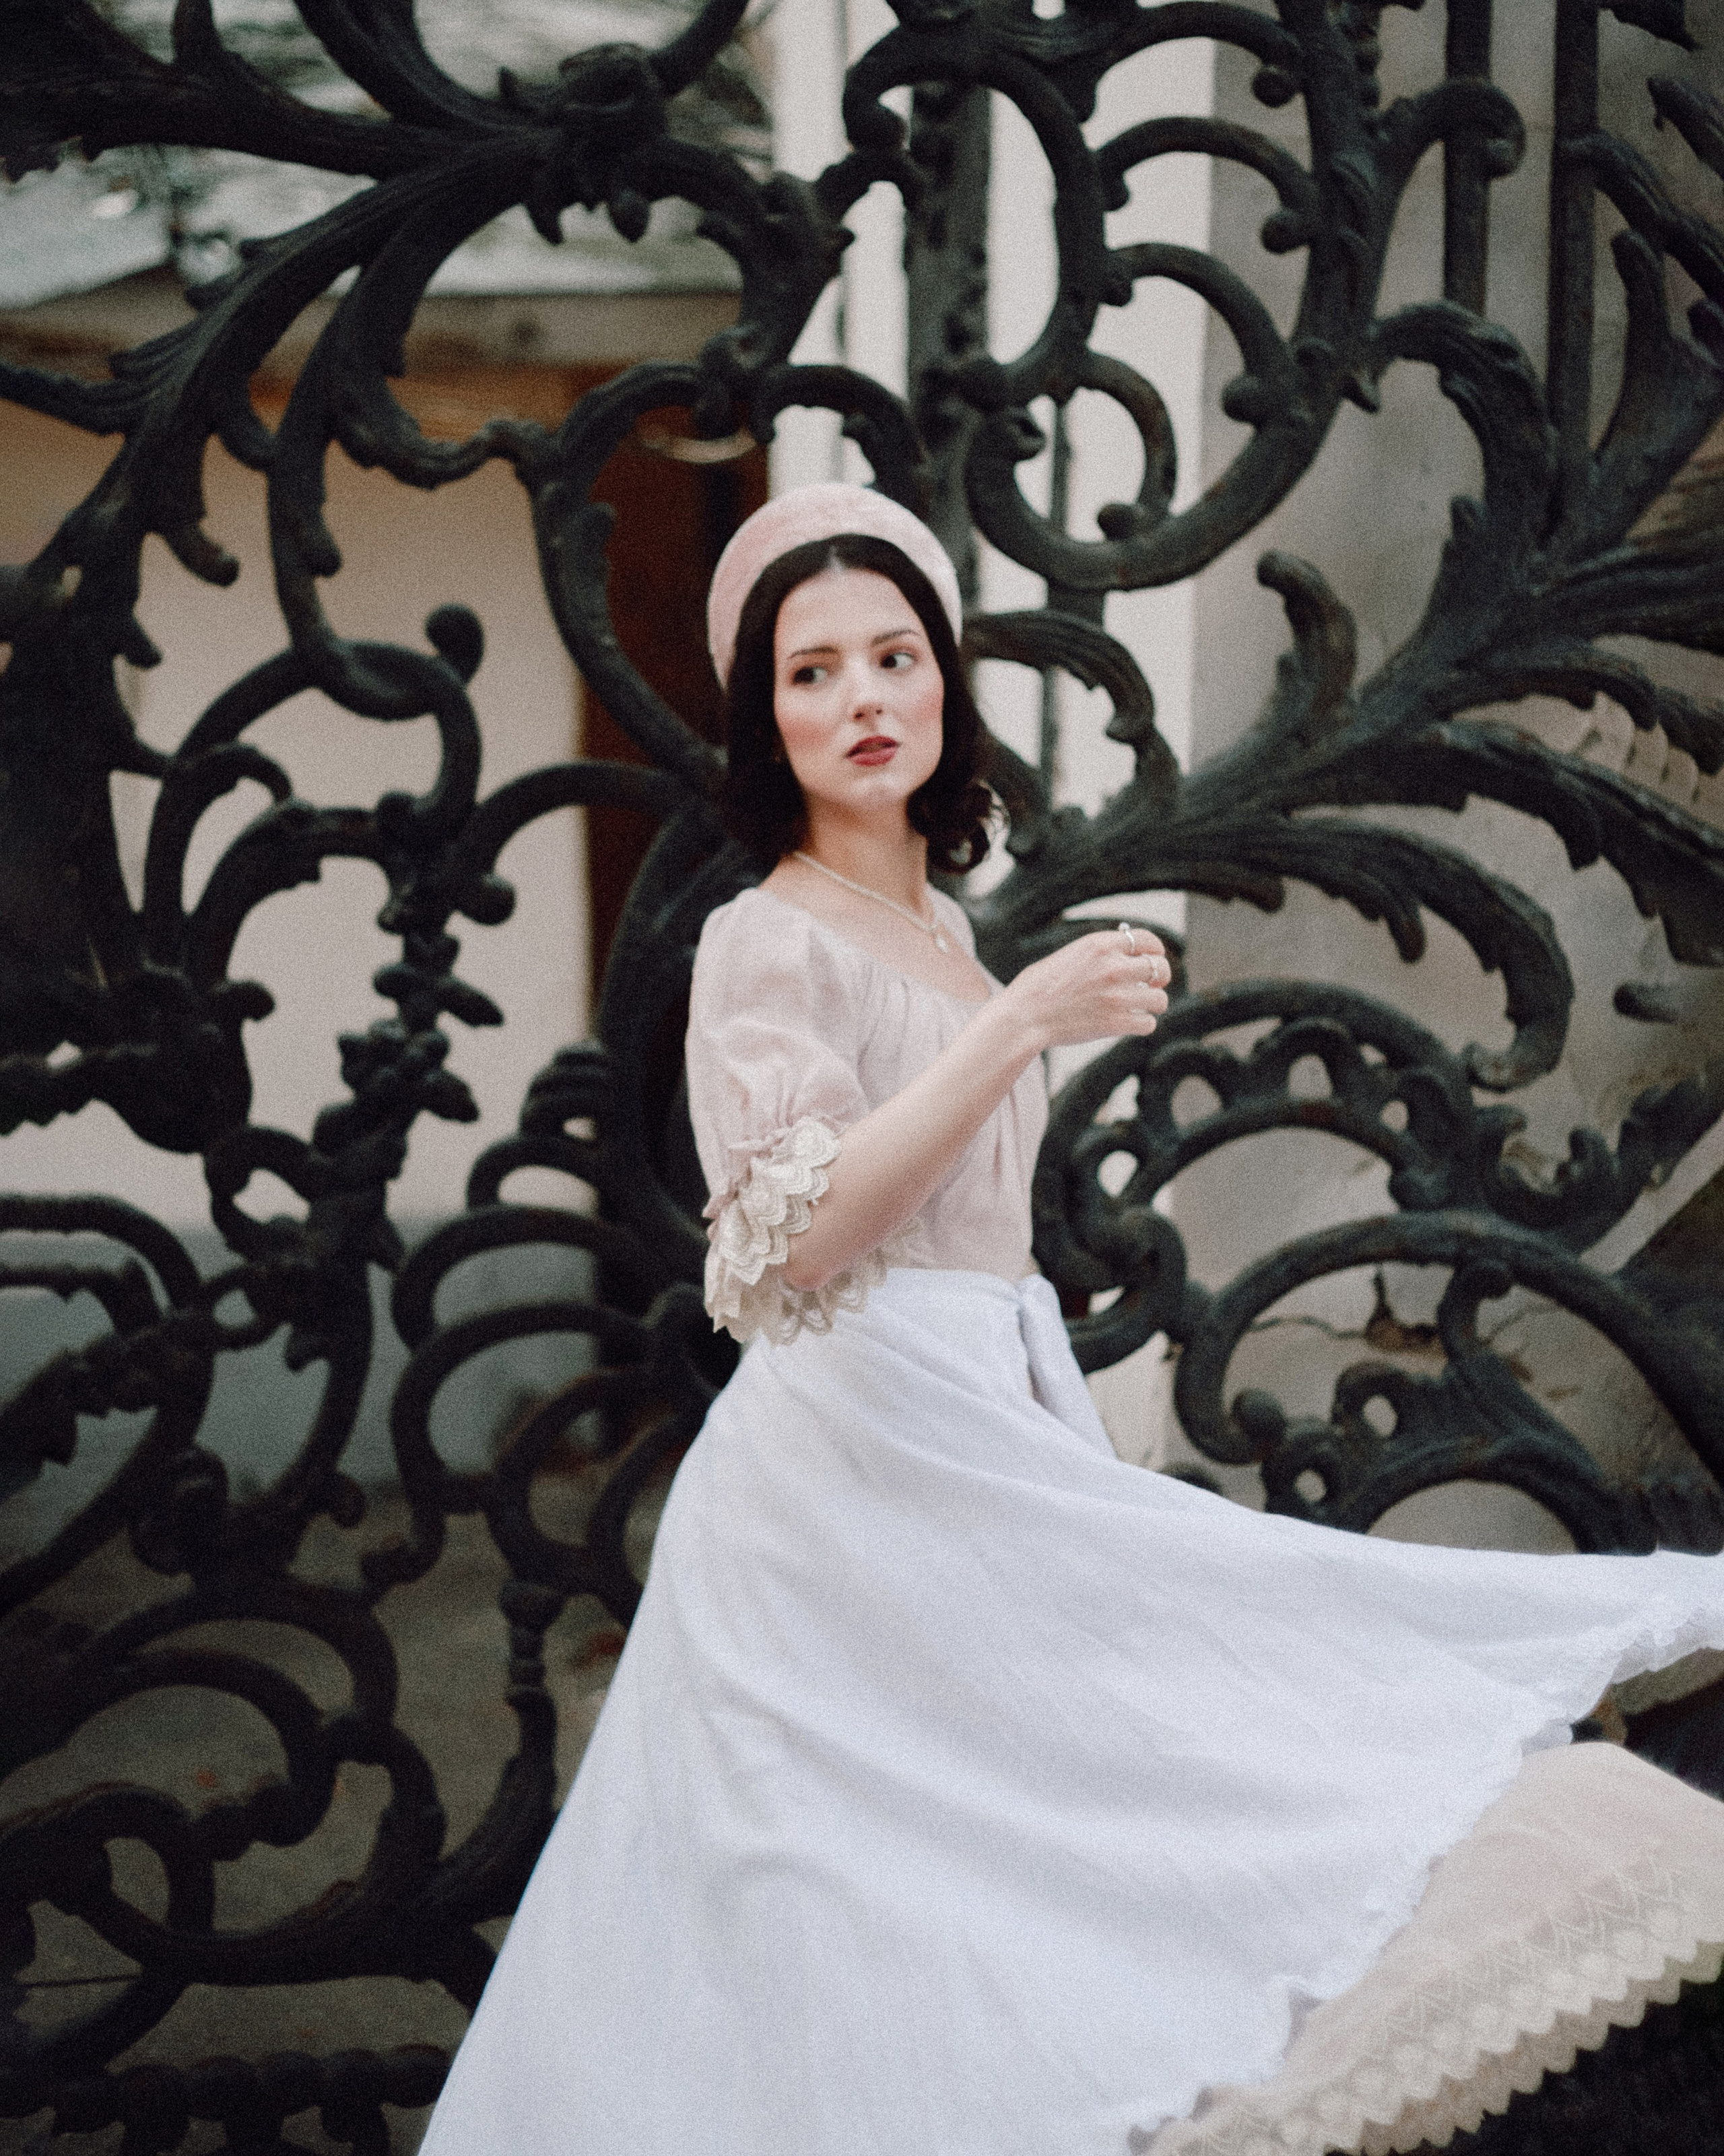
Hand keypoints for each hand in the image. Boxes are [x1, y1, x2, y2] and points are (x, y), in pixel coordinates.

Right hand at [1002, 926, 1170, 1050]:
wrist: (1024, 1017)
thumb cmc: (1037, 988)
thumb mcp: (1068, 956)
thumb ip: (1098, 954)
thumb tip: (1123, 956)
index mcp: (1100, 945)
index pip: (1147, 940)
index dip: (1155, 950)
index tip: (1153, 958)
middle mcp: (1113, 967)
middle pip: (1160, 968)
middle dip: (1159, 977)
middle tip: (1150, 986)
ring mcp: (1117, 996)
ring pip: (1159, 999)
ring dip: (1152, 1003)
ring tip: (1139, 1007)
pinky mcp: (1116, 1023)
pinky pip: (1148, 1023)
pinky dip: (1142, 1024)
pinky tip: (1129, 1023)